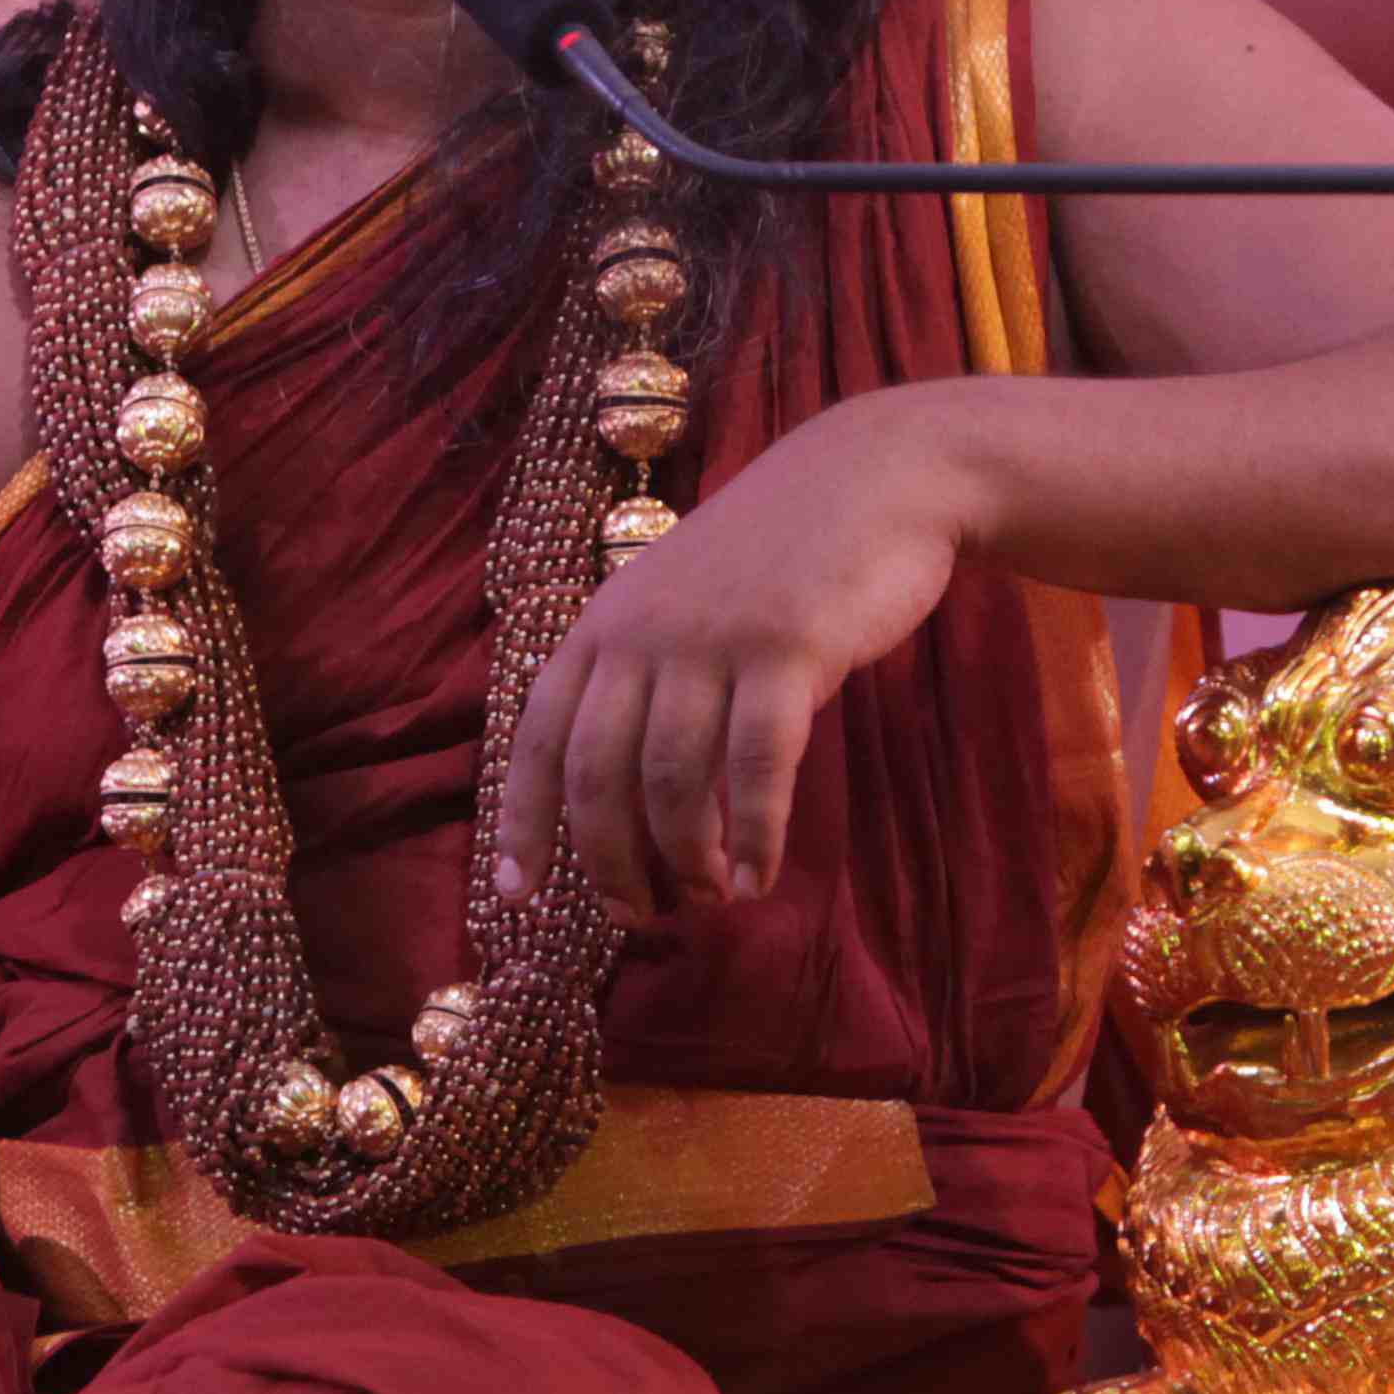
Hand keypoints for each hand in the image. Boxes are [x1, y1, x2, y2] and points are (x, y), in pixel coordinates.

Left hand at [492, 392, 983, 917]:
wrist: (874, 477)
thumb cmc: (781, 555)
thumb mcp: (688, 605)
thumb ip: (656, 686)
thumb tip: (642, 805)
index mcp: (606, 622)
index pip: (539, 736)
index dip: (523, 821)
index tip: (518, 893)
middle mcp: (643, 632)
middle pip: (598, 774)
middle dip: (609, 861)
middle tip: (638, 916)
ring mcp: (712, 639)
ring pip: (673, 782)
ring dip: (686, 858)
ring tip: (709, 898)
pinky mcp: (785, 650)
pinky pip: (755, 767)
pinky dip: (753, 835)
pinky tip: (758, 876)